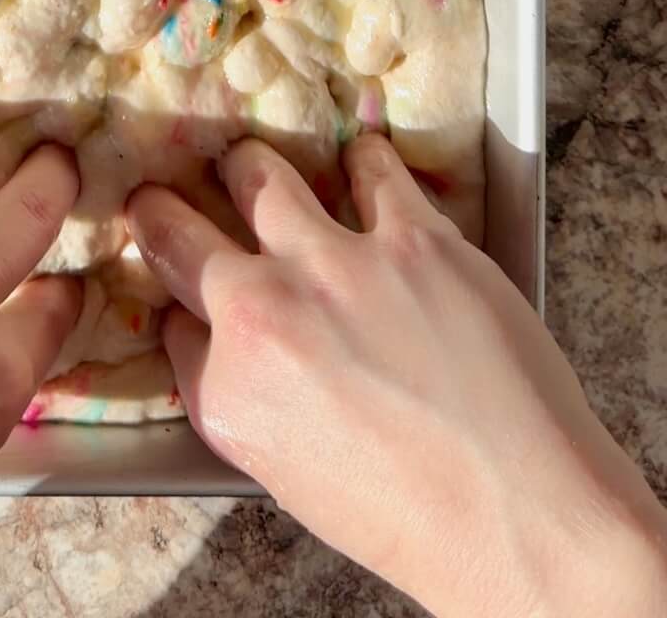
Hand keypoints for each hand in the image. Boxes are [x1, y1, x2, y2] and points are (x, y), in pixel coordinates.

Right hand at [128, 133, 666, 617]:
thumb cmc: (405, 515)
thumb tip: (214, 337)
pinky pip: (370, 167)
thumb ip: (232, 393)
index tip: (191, 289)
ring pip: (259, 172)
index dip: (184, 302)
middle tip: (162, 198)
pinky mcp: (413, 238)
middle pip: (177, 231)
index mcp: (228, 387)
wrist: (520, 514)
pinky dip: (362, 163)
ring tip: (253, 163)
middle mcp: (264, 313)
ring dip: (250, 167)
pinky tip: (362, 165)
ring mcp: (337, 265)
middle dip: (159, 210)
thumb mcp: (279, 470)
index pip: (174, 318)